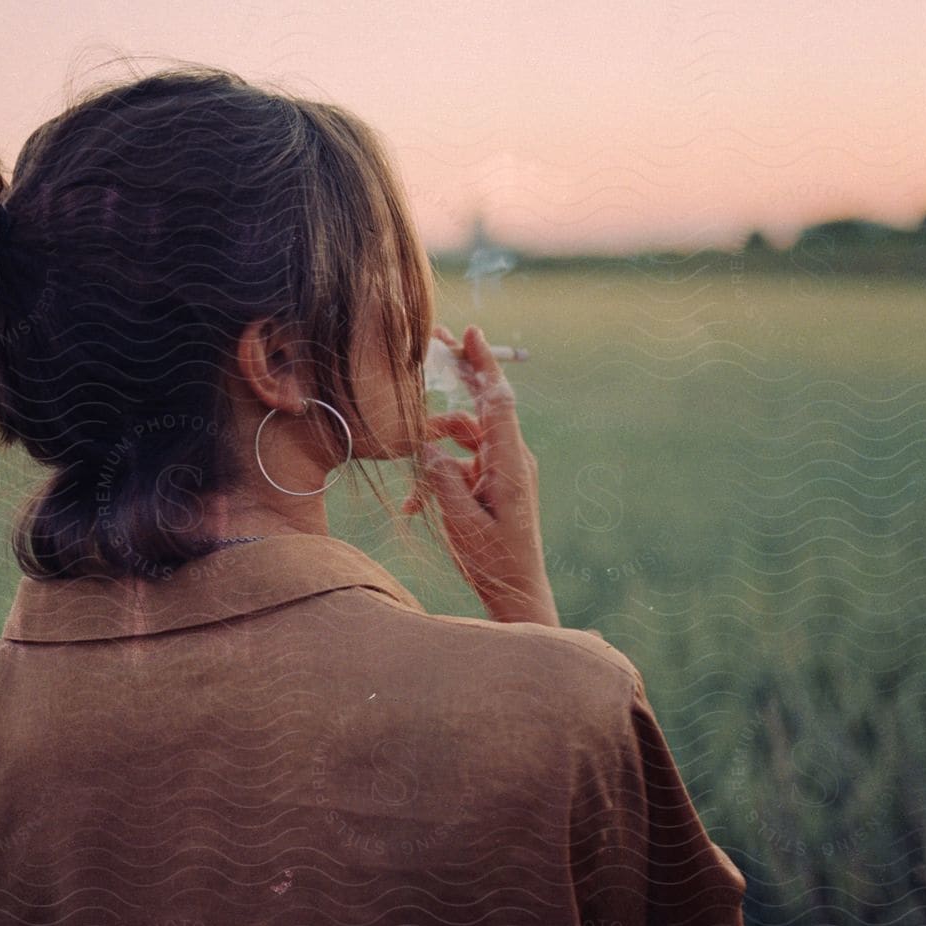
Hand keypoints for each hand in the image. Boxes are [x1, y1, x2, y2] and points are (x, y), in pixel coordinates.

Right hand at [403, 324, 559, 626]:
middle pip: (481, 407)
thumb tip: (426, 446)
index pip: (498, 400)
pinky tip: (417, 502)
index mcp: (510, 462)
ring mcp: (504, 471)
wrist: (516, 593)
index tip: (469, 332)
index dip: (483, 364)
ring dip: (435, 442)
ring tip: (408, 454)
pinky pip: (464, 464)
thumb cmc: (493, 560)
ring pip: (465, 436)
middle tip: (433, 346)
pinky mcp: (494, 484)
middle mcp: (511, 459)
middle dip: (458, 376)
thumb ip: (441, 478)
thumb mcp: (460, 520)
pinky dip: (441, 472)